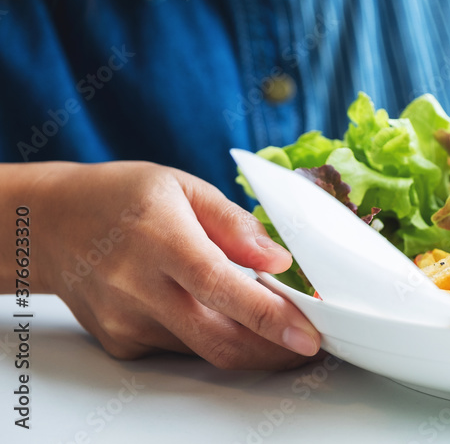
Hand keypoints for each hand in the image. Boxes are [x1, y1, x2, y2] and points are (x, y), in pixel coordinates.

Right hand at [33, 161, 321, 369]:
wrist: (50, 225)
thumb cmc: (121, 197)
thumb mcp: (183, 187)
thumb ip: (234, 224)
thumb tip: (279, 259)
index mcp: (161, 241)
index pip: (222, 287)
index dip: (269, 317)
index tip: (308, 333)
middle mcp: (140, 288)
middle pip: (218, 339)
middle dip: (274, 352)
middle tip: (309, 344)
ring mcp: (128, 321)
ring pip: (205, 350)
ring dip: (251, 346)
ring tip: (279, 327)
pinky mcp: (123, 342)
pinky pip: (183, 348)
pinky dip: (214, 336)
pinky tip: (223, 315)